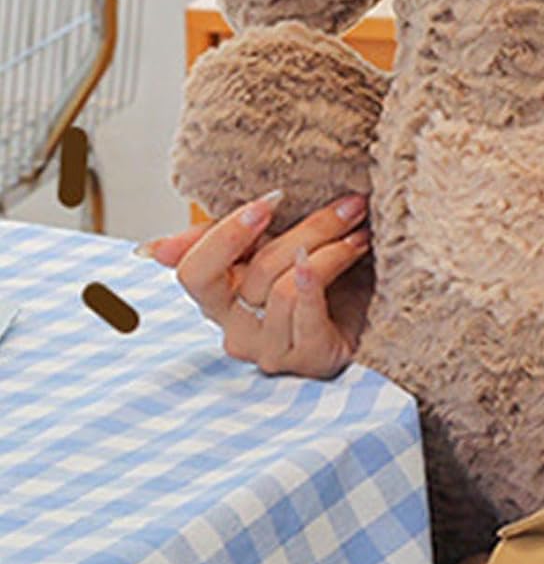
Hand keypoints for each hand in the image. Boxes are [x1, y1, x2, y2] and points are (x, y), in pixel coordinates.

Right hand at [137, 189, 374, 378]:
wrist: (370, 318)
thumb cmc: (320, 283)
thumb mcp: (269, 251)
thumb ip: (219, 241)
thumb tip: (153, 251)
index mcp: (219, 301)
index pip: (194, 272)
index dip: (225, 236)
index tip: (268, 203)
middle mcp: (236, 331)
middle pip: (256, 270)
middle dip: (309, 228)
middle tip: (349, 204)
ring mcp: (269, 350)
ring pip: (283, 287)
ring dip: (330, 249)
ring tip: (361, 230)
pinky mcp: (307, 360)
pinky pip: (305, 314)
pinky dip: (321, 280)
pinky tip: (348, 253)